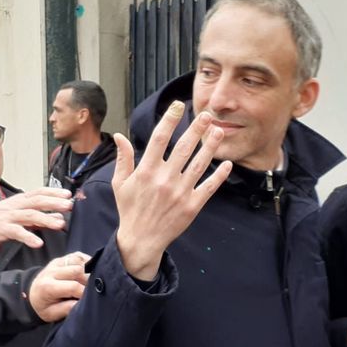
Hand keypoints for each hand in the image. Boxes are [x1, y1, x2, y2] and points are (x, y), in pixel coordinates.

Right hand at [0, 188, 72, 248]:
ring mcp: (9, 217)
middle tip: (68, 205)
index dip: (53, 192)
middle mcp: (16, 206)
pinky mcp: (2, 229)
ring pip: (29, 215)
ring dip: (46, 219)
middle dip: (54, 202)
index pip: (39, 192)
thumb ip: (39, 216)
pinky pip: (17, 232)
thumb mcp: (19, 214)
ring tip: (60, 224)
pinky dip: (28, 237)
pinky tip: (38, 243)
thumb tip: (59, 216)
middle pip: (37, 201)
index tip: (68, 194)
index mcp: (20, 200)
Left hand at [28, 252, 90, 321]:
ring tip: (88, 282)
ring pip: (79, 261)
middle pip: (78, 270)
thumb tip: (81, 302)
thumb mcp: (51, 314)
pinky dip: (86, 262)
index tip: (88, 299)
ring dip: (87, 271)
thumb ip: (66, 309)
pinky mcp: (62, 258)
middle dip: (88, 281)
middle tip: (90, 291)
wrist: (32, 293)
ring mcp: (57, 263)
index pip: (73, 286)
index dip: (85, 293)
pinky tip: (87, 273)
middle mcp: (52, 271)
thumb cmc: (44, 306)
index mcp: (47, 287)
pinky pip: (78, 256)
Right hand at [113, 101, 232, 280]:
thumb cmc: (129, 210)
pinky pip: (208, 187)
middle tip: (207, 114)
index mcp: (146, 171)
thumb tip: (119, 136)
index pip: (159, 138)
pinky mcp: (192, 206)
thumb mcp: (119, 183)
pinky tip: (227, 164)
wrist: (141, 241)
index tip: (178, 105)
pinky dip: (219, 176)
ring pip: (199, 164)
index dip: (169, 120)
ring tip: (218, 131)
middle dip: (196, 129)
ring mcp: (180, 193)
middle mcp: (164, 179)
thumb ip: (123, 158)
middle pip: (183, 148)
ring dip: (210, 147)